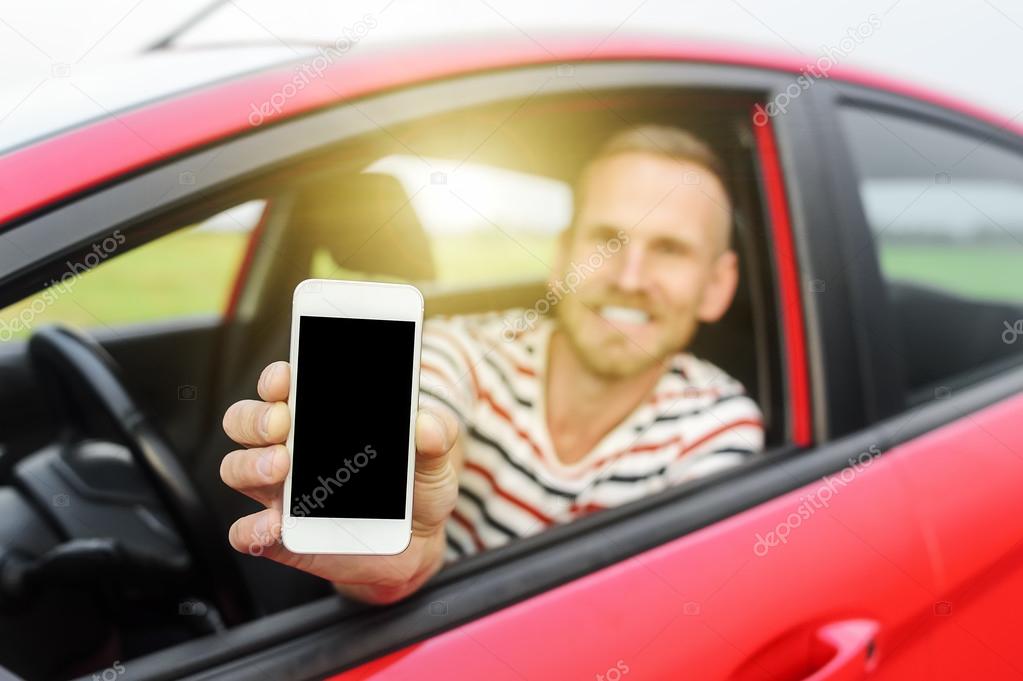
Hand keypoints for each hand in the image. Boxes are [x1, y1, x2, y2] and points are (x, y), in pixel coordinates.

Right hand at [220, 361, 460, 603]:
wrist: (417, 544)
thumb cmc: (416, 488)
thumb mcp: (433, 458)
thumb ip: (436, 436)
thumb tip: (427, 424)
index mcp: (320, 419)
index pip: (281, 387)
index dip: (276, 378)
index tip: (286, 378)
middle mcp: (290, 450)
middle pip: (245, 421)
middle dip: (255, 417)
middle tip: (282, 424)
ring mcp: (281, 493)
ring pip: (236, 468)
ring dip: (250, 463)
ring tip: (281, 466)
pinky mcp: (280, 537)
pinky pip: (246, 532)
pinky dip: (252, 528)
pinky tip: (275, 524)